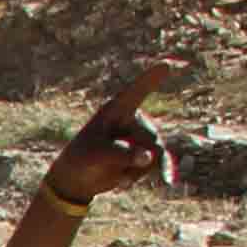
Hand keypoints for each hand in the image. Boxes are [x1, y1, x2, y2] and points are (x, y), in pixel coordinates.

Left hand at [45, 61, 184, 208]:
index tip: (167, 64)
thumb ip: (122, 154)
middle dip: (133, 156)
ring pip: (157, 152)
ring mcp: (142, 135)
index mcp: (116, 110)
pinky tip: (155, 182)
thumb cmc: (81, 159)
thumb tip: (148, 157)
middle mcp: (134, 119)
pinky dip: (156, 172)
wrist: (79, 178)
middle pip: (150, 137)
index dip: (152, 79)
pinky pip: (160, 161)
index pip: (137, 92)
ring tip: (114, 169)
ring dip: (137, 168)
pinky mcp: (147, 151)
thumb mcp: (96, 155)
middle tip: (105, 161)